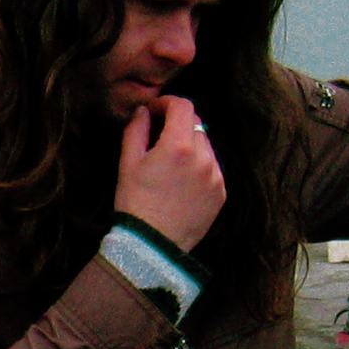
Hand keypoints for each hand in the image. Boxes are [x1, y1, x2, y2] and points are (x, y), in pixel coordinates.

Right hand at [114, 95, 222, 251]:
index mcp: (178, 146)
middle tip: (158, 139)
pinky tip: (182, 183)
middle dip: (177, 125)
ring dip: (190, 146)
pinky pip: (212, 168)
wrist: (153, 246)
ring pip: (205, 146)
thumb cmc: (136, 203)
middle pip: (195, 125)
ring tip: (171, 165)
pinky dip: (199, 167)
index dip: (167, 103)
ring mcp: (215, 176)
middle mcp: (203, 157)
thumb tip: (144, 111)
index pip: (183, 107)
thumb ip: (136, 130)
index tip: (155, 111)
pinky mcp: (221, 192)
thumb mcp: (127, 163)